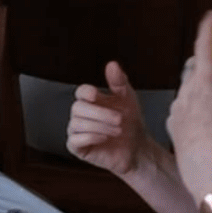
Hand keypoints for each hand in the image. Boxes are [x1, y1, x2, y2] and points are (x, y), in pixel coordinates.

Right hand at [66, 61, 151, 176]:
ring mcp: (77, 131)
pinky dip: (90, 136)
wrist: (137, 147)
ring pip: (77, 124)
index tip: (96, 94)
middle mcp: (81, 115)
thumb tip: (112, 64)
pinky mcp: (78, 148)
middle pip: (78, 108)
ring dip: (100, 126)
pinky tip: (105, 137)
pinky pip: (74, 140)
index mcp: (91, 101)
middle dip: (100, 113)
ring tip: (118, 130)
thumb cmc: (130, 121)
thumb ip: (119, 81)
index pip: (81, 92)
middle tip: (119, 119)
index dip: (86, 92)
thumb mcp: (128, 98)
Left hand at [166, 11, 211, 197]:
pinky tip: (209, 127)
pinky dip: (197, 113)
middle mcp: (186, 87)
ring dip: (207, 94)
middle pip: (202, 70)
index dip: (210, 28)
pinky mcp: (173, 124)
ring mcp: (177, 106)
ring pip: (193, 91)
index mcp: (204, 77)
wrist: (204, 162)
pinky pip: (186, 111)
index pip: (206, 44)